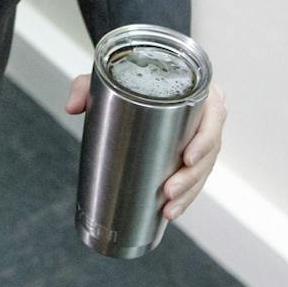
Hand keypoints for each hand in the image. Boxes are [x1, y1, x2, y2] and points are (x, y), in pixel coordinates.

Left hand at [65, 74, 225, 221]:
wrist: (136, 80)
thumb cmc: (132, 75)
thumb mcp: (109, 77)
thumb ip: (87, 85)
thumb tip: (73, 107)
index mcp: (198, 90)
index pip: (214, 115)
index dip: (205, 140)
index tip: (186, 158)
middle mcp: (204, 114)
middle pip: (210, 150)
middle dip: (191, 177)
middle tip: (168, 192)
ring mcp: (200, 136)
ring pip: (204, 169)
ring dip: (189, 193)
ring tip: (169, 210)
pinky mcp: (191, 154)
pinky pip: (195, 178)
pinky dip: (185, 197)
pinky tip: (171, 212)